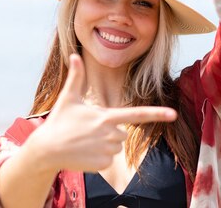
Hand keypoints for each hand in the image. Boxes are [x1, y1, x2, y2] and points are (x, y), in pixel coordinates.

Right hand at [25, 54, 176, 172]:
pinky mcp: (103, 165)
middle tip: (88, 131)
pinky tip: (83, 154)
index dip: (157, 113)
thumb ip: (76, 76)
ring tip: (84, 142)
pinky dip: (98, 158)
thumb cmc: (58, 121)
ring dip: (104, 145)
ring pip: (116, 147)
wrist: (47, 149)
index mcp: (106, 116)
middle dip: (109, 132)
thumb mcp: (68, 98)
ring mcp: (107, 151)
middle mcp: (110, 134)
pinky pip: (108, 161)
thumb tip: (74, 55)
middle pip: (122, 133)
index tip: (173, 114)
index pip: (136, 115)